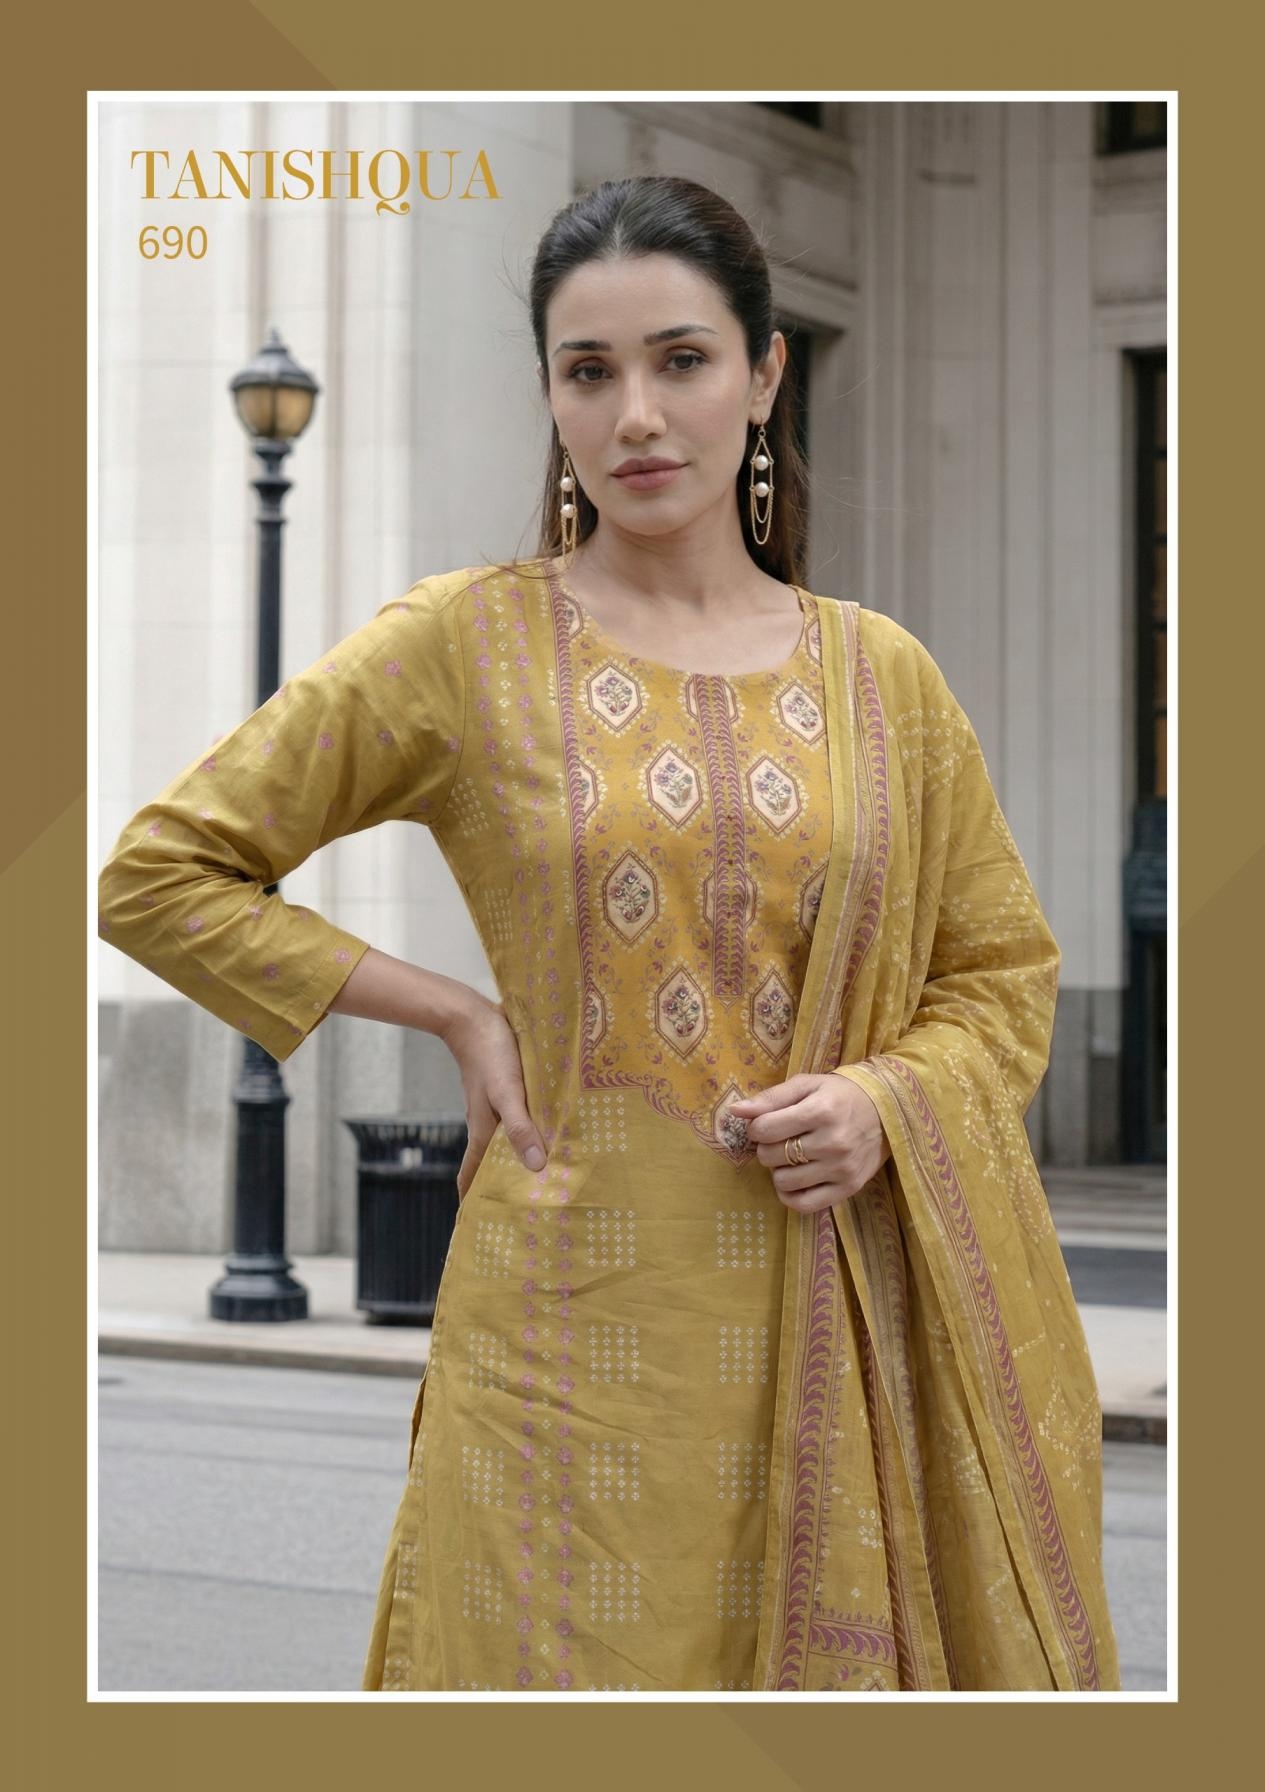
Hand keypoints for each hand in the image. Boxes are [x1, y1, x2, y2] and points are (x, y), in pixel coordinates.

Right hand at [441, 997, 548, 1199]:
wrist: (472, 1016)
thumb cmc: (490, 1054)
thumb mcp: (507, 1092)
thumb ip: (521, 1126)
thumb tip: (536, 1166)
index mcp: (482, 1131)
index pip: (474, 1175)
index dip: (475, 1200)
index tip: (483, 1226)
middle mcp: (487, 1123)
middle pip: (492, 1162)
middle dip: (504, 1185)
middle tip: (526, 1210)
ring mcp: (496, 1107)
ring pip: (507, 1141)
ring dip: (519, 1158)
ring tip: (543, 1177)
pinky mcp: (506, 1090)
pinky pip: (518, 1120)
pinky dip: (529, 1132)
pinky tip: (548, 1131)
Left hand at [729, 1071, 891, 1213]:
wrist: (886, 1111)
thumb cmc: (839, 1095)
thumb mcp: (807, 1085)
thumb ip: (770, 1098)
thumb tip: (735, 1111)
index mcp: (821, 1111)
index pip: (764, 1129)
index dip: (756, 1127)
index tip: (766, 1124)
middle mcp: (833, 1142)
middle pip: (771, 1156)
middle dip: (767, 1147)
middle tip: (782, 1139)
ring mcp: (842, 1168)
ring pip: (783, 1181)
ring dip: (779, 1170)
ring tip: (792, 1157)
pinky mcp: (848, 1188)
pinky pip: (803, 1204)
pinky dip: (790, 1194)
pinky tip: (794, 1180)